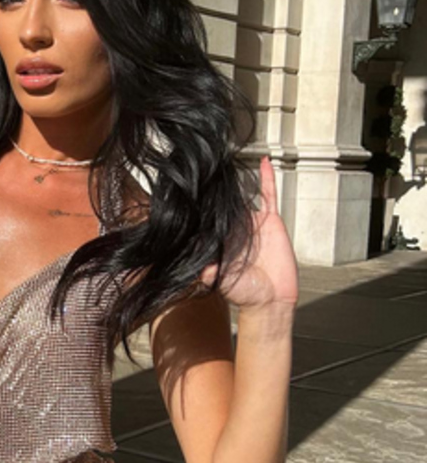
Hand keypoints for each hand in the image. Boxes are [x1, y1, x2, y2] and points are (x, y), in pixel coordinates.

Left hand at [199, 155, 298, 309]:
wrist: (271, 299)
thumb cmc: (244, 293)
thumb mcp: (220, 280)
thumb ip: (208, 272)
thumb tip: (197, 267)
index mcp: (219, 241)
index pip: (207, 219)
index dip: (201, 207)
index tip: (192, 190)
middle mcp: (234, 231)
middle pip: (224, 206)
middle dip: (215, 191)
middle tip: (207, 169)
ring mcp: (252, 225)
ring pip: (244, 198)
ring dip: (237, 182)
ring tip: (227, 163)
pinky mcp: (270, 222)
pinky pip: (269, 197)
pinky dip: (267, 180)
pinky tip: (263, 164)